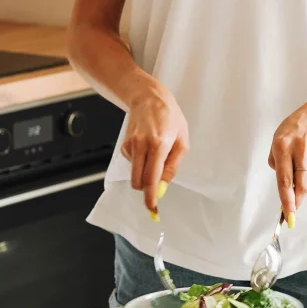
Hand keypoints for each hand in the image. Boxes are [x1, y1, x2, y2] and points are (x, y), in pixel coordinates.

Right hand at [122, 76, 188, 214]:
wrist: (149, 98)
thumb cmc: (170, 117)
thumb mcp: (182, 141)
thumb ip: (173, 166)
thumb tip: (163, 186)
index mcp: (159, 145)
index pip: (151, 178)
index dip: (150, 197)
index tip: (152, 209)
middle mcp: (141, 146)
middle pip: (138, 181)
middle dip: (146, 189)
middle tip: (156, 188)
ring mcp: (130, 145)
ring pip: (134, 174)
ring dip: (145, 173)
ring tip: (156, 154)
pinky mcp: (124, 145)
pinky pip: (132, 164)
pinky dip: (140, 163)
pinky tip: (147, 148)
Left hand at [268, 100, 306, 223]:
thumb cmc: (294, 129)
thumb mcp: (277, 139)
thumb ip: (276, 161)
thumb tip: (283, 186)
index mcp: (282, 146)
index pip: (284, 179)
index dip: (286, 200)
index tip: (287, 215)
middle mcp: (299, 149)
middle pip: (300, 185)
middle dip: (296, 202)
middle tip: (292, 212)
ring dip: (303, 190)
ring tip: (298, 184)